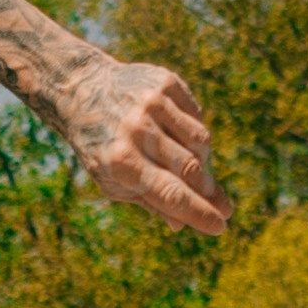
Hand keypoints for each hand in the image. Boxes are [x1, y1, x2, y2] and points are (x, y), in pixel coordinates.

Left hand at [53, 47, 228, 235]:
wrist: (82, 90)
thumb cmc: (100, 146)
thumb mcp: (112, 180)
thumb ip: (148, 201)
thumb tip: (181, 224)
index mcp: (121, 162)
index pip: (172, 194)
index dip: (200, 212)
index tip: (220, 225)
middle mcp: (138, 130)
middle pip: (191, 169)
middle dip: (210, 192)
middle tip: (224, 207)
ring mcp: (153, 103)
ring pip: (200, 141)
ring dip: (203, 161)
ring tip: (194, 170)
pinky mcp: (165, 82)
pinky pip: (196, 116)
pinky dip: (193, 132)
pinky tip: (179, 137)